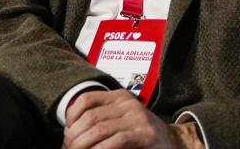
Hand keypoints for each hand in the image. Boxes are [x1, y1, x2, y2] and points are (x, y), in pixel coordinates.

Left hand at [64, 90, 199, 148]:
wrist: (173, 144)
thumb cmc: (140, 136)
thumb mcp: (119, 122)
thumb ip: (100, 121)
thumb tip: (69, 132)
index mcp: (119, 96)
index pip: (86, 99)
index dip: (71, 116)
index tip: (66, 133)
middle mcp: (128, 103)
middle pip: (90, 117)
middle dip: (75, 136)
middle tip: (69, 148)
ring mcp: (138, 118)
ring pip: (99, 129)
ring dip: (83, 145)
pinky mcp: (145, 134)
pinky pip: (116, 141)